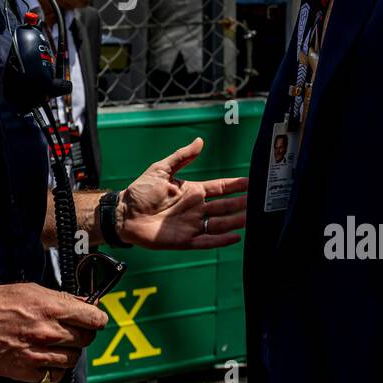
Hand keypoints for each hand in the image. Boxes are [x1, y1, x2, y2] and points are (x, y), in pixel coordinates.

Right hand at [0, 284, 107, 382]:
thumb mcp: (31, 290)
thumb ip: (60, 298)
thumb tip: (82, 304)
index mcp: (51, 309)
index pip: (94, 319)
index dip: (97, 318)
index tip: (94, 319)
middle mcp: (49, 333)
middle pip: (87, 339)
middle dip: (82, 334)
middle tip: (71, 330)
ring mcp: (40, 354)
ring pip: (74, 359)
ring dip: (69, 352)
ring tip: (54, 344)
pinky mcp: (29, 372)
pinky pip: (55, 375)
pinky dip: (54, 368)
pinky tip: (45, 358)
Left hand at [119, 137, 247, 248]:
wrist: (123, 213)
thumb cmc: (140, 191)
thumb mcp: (161, 169)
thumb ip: (182, 157)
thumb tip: (200, 141)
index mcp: (192, 191)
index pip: (219, 188)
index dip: (235, 185)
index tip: (252, 182)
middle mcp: (195, 208)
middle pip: (224, 206)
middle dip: (241, 203)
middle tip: (258, 202)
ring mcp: (191, 225)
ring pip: (219, 224)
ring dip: (235, 221)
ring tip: (251, 218)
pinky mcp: (185, 240)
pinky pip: (207, 241)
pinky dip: (221, 240)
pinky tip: (235, 237)